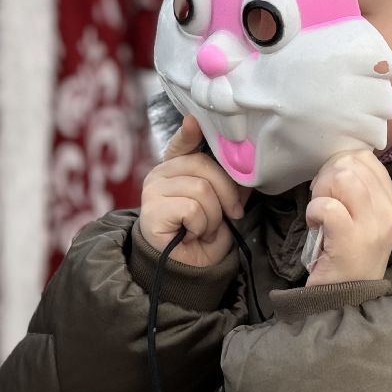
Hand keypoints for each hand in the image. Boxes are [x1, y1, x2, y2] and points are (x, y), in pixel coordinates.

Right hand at [138, 115, 248, 266]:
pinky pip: (191, 209)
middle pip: (203, 166)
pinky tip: (191, 235)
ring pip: (201, 189)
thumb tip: (239, 161)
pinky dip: (201, 226)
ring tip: (204, 229)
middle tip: (230, 215)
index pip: (182, 142)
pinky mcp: (152, 211)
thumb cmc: (204, 233)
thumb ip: (225, 179)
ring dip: (214, 216)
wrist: (190, 269)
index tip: (195, 121)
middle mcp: (160, 174)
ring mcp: (152, 191)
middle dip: (226, 194)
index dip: (190, 132)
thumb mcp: (221, 200)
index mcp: (176, 167)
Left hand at [305, 150, 391, 287]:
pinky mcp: (350, 238)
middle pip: (352, 164)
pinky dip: (314, 211)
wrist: (348, 299)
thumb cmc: (350, 257)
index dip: (341, 165)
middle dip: (327, 176)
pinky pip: (327, 205)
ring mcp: (371, 225)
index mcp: (391, 203)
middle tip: (321, 199)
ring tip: (320, 213)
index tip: (331, 187)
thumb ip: (357, 191)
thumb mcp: (363, 220)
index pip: (367, 159)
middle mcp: (387, 211)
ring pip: (343, 178)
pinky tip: (315, 225)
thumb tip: (336, 163)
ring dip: (321, 192)